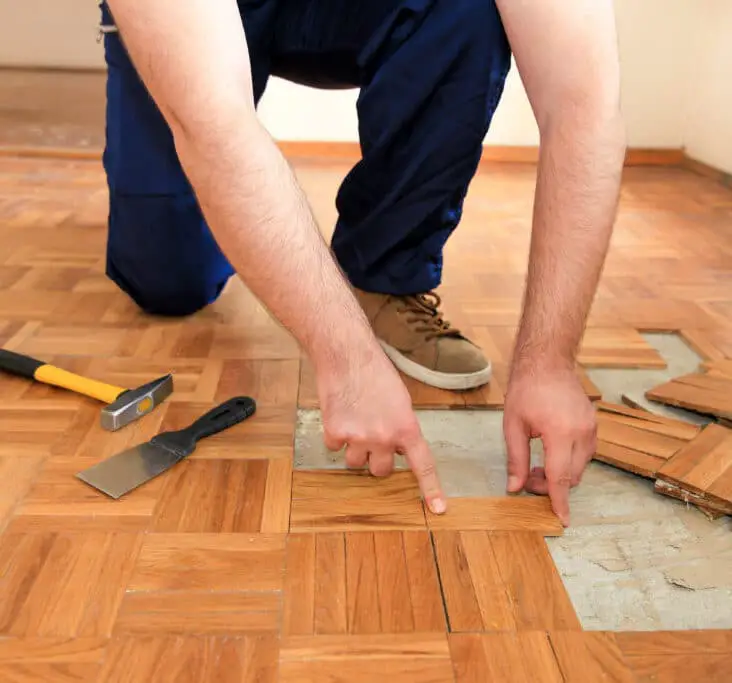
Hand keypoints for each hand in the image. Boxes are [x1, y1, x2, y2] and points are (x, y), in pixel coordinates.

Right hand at [316, 351, 446, 514]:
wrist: (347, 355)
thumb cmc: (376, 372)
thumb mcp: (400, 400)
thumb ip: (402, 426)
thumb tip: (398, 448)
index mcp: (406, 427)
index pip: (423, 465)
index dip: (431, 489)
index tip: (438, 509)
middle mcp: (384, 437)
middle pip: (380, 470)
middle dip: (376, 458)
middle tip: (372, 435)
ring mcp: (358, 437)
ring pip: (355, 462)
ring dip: (354, 448)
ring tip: (354, 419)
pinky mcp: (335, 432)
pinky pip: (335, 447)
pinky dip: (336, 434)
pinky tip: (340, 412)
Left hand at [502, 362, 596, 525]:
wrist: (547, 362)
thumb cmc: (526, 389)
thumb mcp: (513, 425)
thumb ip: (515, 459)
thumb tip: (514, 488)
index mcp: (561, 433)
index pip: (561, 478)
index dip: (559, 501)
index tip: (562, 520)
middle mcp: (582, 433)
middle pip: (571, 476)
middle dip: (551, 485)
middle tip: (527, 477)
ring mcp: (591, 428)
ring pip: (580, 467)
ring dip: (560, 473)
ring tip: (536, 464)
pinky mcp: (593, 424)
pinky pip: (585, 453)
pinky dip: (569, 460)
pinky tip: (550, 451)